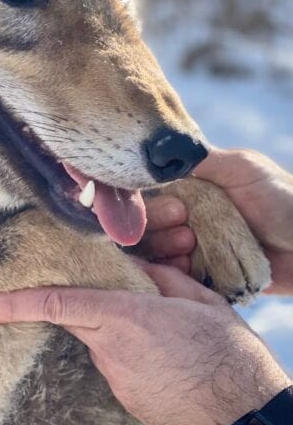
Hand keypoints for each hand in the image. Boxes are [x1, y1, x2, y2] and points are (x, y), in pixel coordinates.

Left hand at [0, 264, 290, 424]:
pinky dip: (134, 354)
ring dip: (122, 330)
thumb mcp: (201, 302)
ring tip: (173, 334)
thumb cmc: (229, 358)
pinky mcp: (128, 400)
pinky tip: (171, 358)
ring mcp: (117, 380)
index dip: (11, 304)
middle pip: (79, 317)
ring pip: (103, 341)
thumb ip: (162, 280)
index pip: (55, 304)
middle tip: (129, 302)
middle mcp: (109, 351)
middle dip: (87, 303)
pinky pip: (119, 365)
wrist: (247, 423)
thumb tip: (139, 271)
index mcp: (123, 319)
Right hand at [141, 148, 292, 293]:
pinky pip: (172, 276)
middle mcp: (183, 217)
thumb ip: (198, 159)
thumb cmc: (282, 200)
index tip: (176, 207)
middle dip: (157, 227)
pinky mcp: (199, 275)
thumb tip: (158, 148)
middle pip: (145, 224)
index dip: (148, 202)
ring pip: (153, 251)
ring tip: (191, 246)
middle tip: (186, 229)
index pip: (148, 194)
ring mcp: (189, 247)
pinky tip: (188, 268)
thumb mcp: (241, 167)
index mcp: (189, 189)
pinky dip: (173, 273)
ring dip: (165, 249)